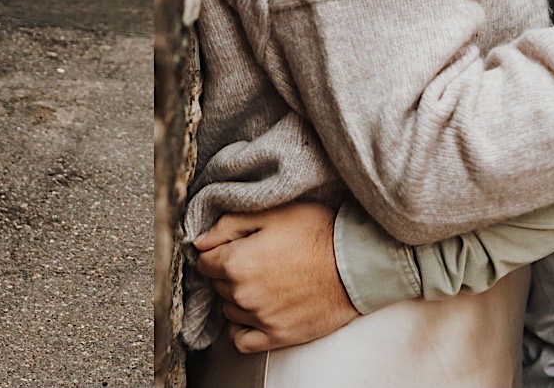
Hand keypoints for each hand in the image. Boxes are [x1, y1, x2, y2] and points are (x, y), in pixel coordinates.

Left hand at [192, 202, 357, 352]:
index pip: (203, 261)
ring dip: (235, 297)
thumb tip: (199, 241)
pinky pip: (241, 340)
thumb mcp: (271, 213)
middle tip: (251, 259)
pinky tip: (252, 312)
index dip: (215, 251)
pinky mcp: (278, 336)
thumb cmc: (316, 232)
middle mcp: (243, 294)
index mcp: (236, 262)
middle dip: (226, 272)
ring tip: (259, 281)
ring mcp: (260, 318)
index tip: (231, 246)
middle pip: (216, 285)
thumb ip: (227, 225)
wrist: (354, 263)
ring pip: (227, 310)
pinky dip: (240, 328)